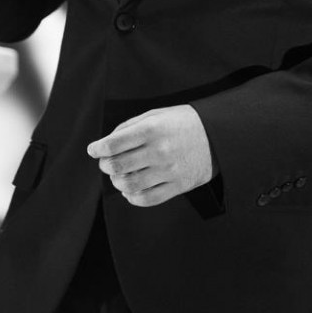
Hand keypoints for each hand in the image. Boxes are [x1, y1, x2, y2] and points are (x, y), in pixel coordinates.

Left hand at [87, 105, 216, 206]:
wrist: (218, 135)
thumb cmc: (184, 122)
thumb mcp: (157, 114)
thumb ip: (131, 126)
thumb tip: (108, 142)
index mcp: (151, 129)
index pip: (114, 144)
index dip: (98, 149)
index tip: (93, 150)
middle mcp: (158, 151)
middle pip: (117, 166)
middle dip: (105, 165)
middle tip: (105, 162)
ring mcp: (168, 171)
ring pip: (129, 185)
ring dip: (117, 182)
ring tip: (118, 176)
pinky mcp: (177, 186)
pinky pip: (147, 199)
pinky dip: (133, 197)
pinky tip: (130, 190)